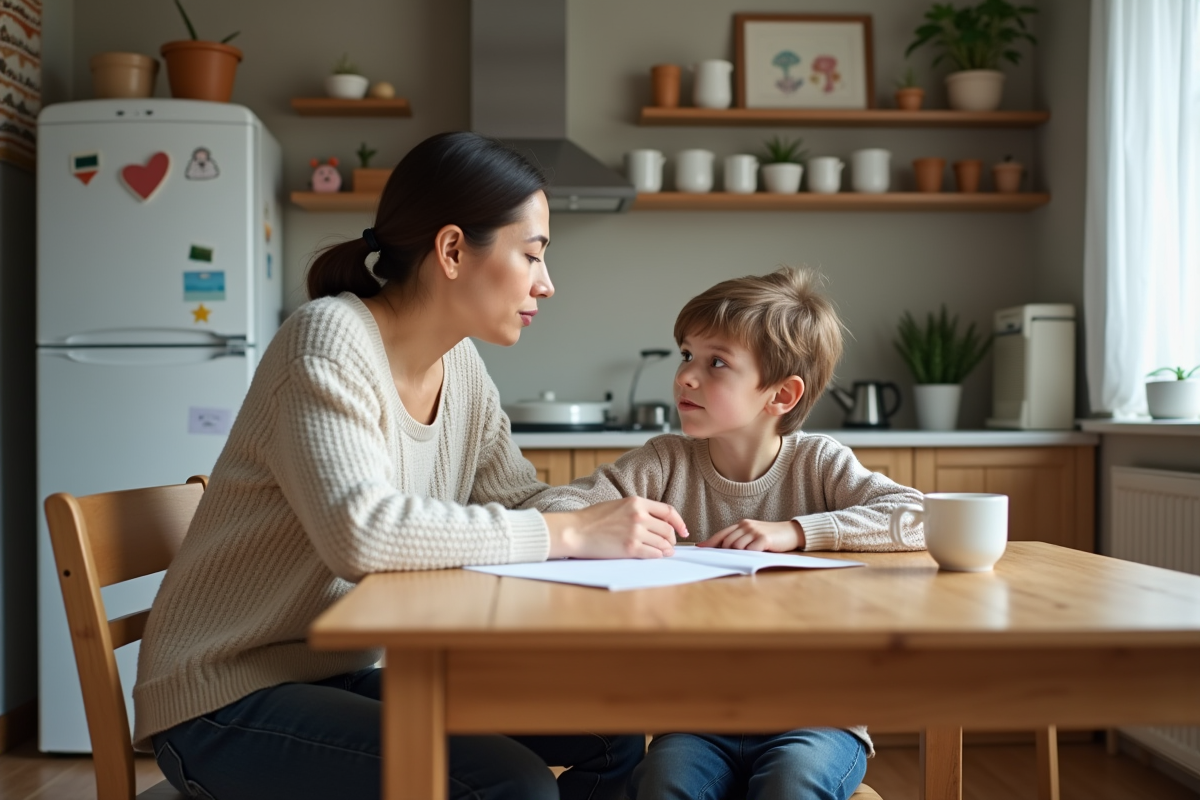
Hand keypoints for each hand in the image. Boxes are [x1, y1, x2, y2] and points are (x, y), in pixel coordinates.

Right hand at [544, 497, 688, 559]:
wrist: (575, 531)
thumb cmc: (592, 519)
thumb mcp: (618, 505)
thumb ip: (637, 511)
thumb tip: (655, 523)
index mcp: (636, 502)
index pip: (668, 511)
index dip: (680, 523)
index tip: (684, 531)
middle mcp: (639, 516)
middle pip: (668, 529)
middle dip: (672, 539)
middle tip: (671, 545)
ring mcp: (635, 532)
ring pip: (663, 543)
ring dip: (667, 550)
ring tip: (666, 552)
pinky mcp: (630, 548)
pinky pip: (653, 554)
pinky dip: (658, 556)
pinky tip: (657, 556)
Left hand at [698, 519, 803, 551]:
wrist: (791, 532)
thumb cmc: (770, 536)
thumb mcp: (753, 534)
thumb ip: (740, 539)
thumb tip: (723, 549)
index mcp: (742, 524)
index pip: (722, 533)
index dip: (710, 542)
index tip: (700, 548)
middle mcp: (746, 525)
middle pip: (727, 542)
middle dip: (725, 552)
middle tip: (729, 559)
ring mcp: (755, 531)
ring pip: (737, 547)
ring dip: (740, 554)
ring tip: (749, 555)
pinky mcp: (763, 539)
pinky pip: (750, 550)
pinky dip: (750, 554)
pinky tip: (756, 554)